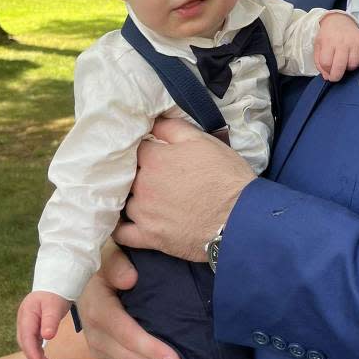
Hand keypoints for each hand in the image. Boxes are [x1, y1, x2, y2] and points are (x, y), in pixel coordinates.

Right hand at [16, 291, 70, 358]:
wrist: (55, 285)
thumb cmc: (55, 294)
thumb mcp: (54, 305)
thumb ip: (50, 320)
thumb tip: (46, 336)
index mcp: (26, 314)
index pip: (26, 336)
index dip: (31, 351)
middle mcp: (24, 321)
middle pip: (26, 343)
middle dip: (35, 358)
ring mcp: (27, 325)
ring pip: (29, 345)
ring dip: (37, 357)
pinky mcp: (33, 328)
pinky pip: (33, 342)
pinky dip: (38, 352)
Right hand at [78, 241, 180, 358]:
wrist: (84, 278)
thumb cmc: (103, 264)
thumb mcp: (108, 255)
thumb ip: (117, 264)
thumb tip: (130, 280)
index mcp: (97, 307)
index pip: (125, 333)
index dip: (150, 347)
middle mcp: (93, 330)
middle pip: (126, 354)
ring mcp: (94, 342)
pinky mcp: (98, 349)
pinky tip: (155, 357)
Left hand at [114, 117, 254, 261]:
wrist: (239, 218)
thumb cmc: (224, 176)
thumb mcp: (202, 140)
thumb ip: (172, 127)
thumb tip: (152, 120)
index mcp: (153, 159)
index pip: (134, 147)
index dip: (143, 148)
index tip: (151, 151)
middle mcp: (142, 185)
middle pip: (125, 174)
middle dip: (134, 171)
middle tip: (150, 174)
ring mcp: (143, 213)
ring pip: (122, 200)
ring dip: (129, 196)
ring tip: (143, 196)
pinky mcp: (148, 238)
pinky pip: (121, 234)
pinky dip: (119, 226)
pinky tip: (126, 220)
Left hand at [315, 12, 358, 80]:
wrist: (340, 21)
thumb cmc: (328, 36)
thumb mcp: (318, 46)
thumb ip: (319, 63)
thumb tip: (327, 77)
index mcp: (328, 42)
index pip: (326, 63)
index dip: (327, 71)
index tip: (328, 73)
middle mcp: (342, 42)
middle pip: (340, 66)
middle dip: (336, 76)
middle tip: (335, 77)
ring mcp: (355, 42)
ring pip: (353, 65)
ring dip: (348, 67)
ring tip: (345, 61)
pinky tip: (354, 58)